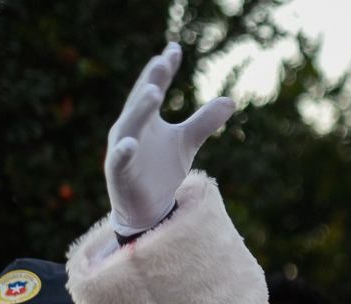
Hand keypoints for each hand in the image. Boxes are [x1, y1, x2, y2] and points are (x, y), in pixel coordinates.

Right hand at [105, 42, 234, 235]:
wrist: (148, 207)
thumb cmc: (161, 170)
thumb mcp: (186, 142)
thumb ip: (204, 121)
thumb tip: (231, 100)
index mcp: (146, 118)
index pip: (155, 87)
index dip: (164, 70)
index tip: (175, 49)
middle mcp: (131, 128)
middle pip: (141, 102)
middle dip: (151, 82)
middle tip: (162, 62)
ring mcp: (123, 149)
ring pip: (129, 126)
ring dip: (140, 109)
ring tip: (154, 92)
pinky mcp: (119, 172)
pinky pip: (120, 159)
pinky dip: (124, 151)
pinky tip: (131, 143)